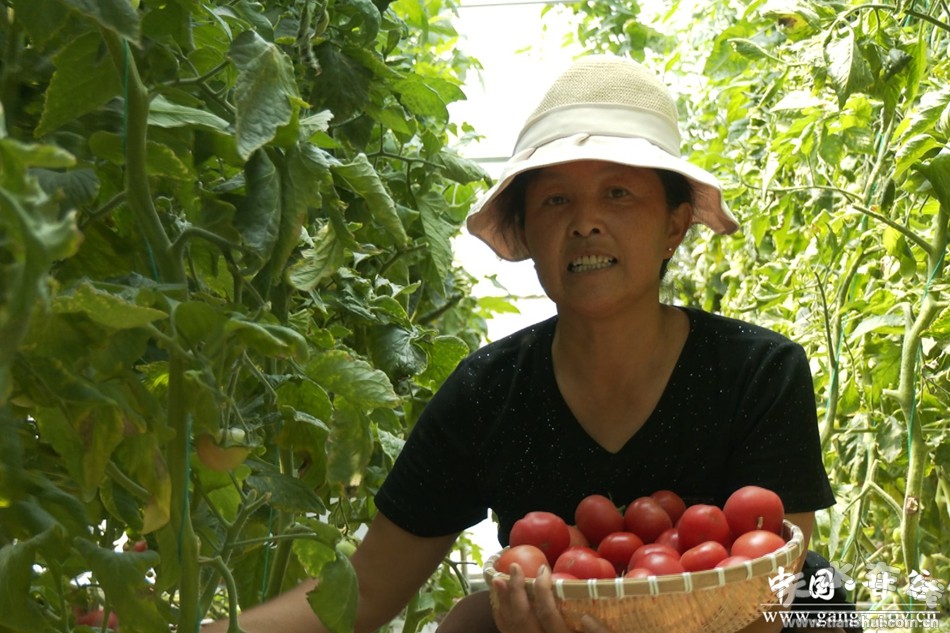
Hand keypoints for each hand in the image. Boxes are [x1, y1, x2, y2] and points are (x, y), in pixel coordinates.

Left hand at [491, 564, 612, 632]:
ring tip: (498, 580)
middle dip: (516, 590)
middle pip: (523, 618)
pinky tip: (499, 606)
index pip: (547, 614)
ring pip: (512, 627)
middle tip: (515, 567)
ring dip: (503, 602)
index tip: (543, 569)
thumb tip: (586, 617)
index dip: (542, 590)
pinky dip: (502, 620)